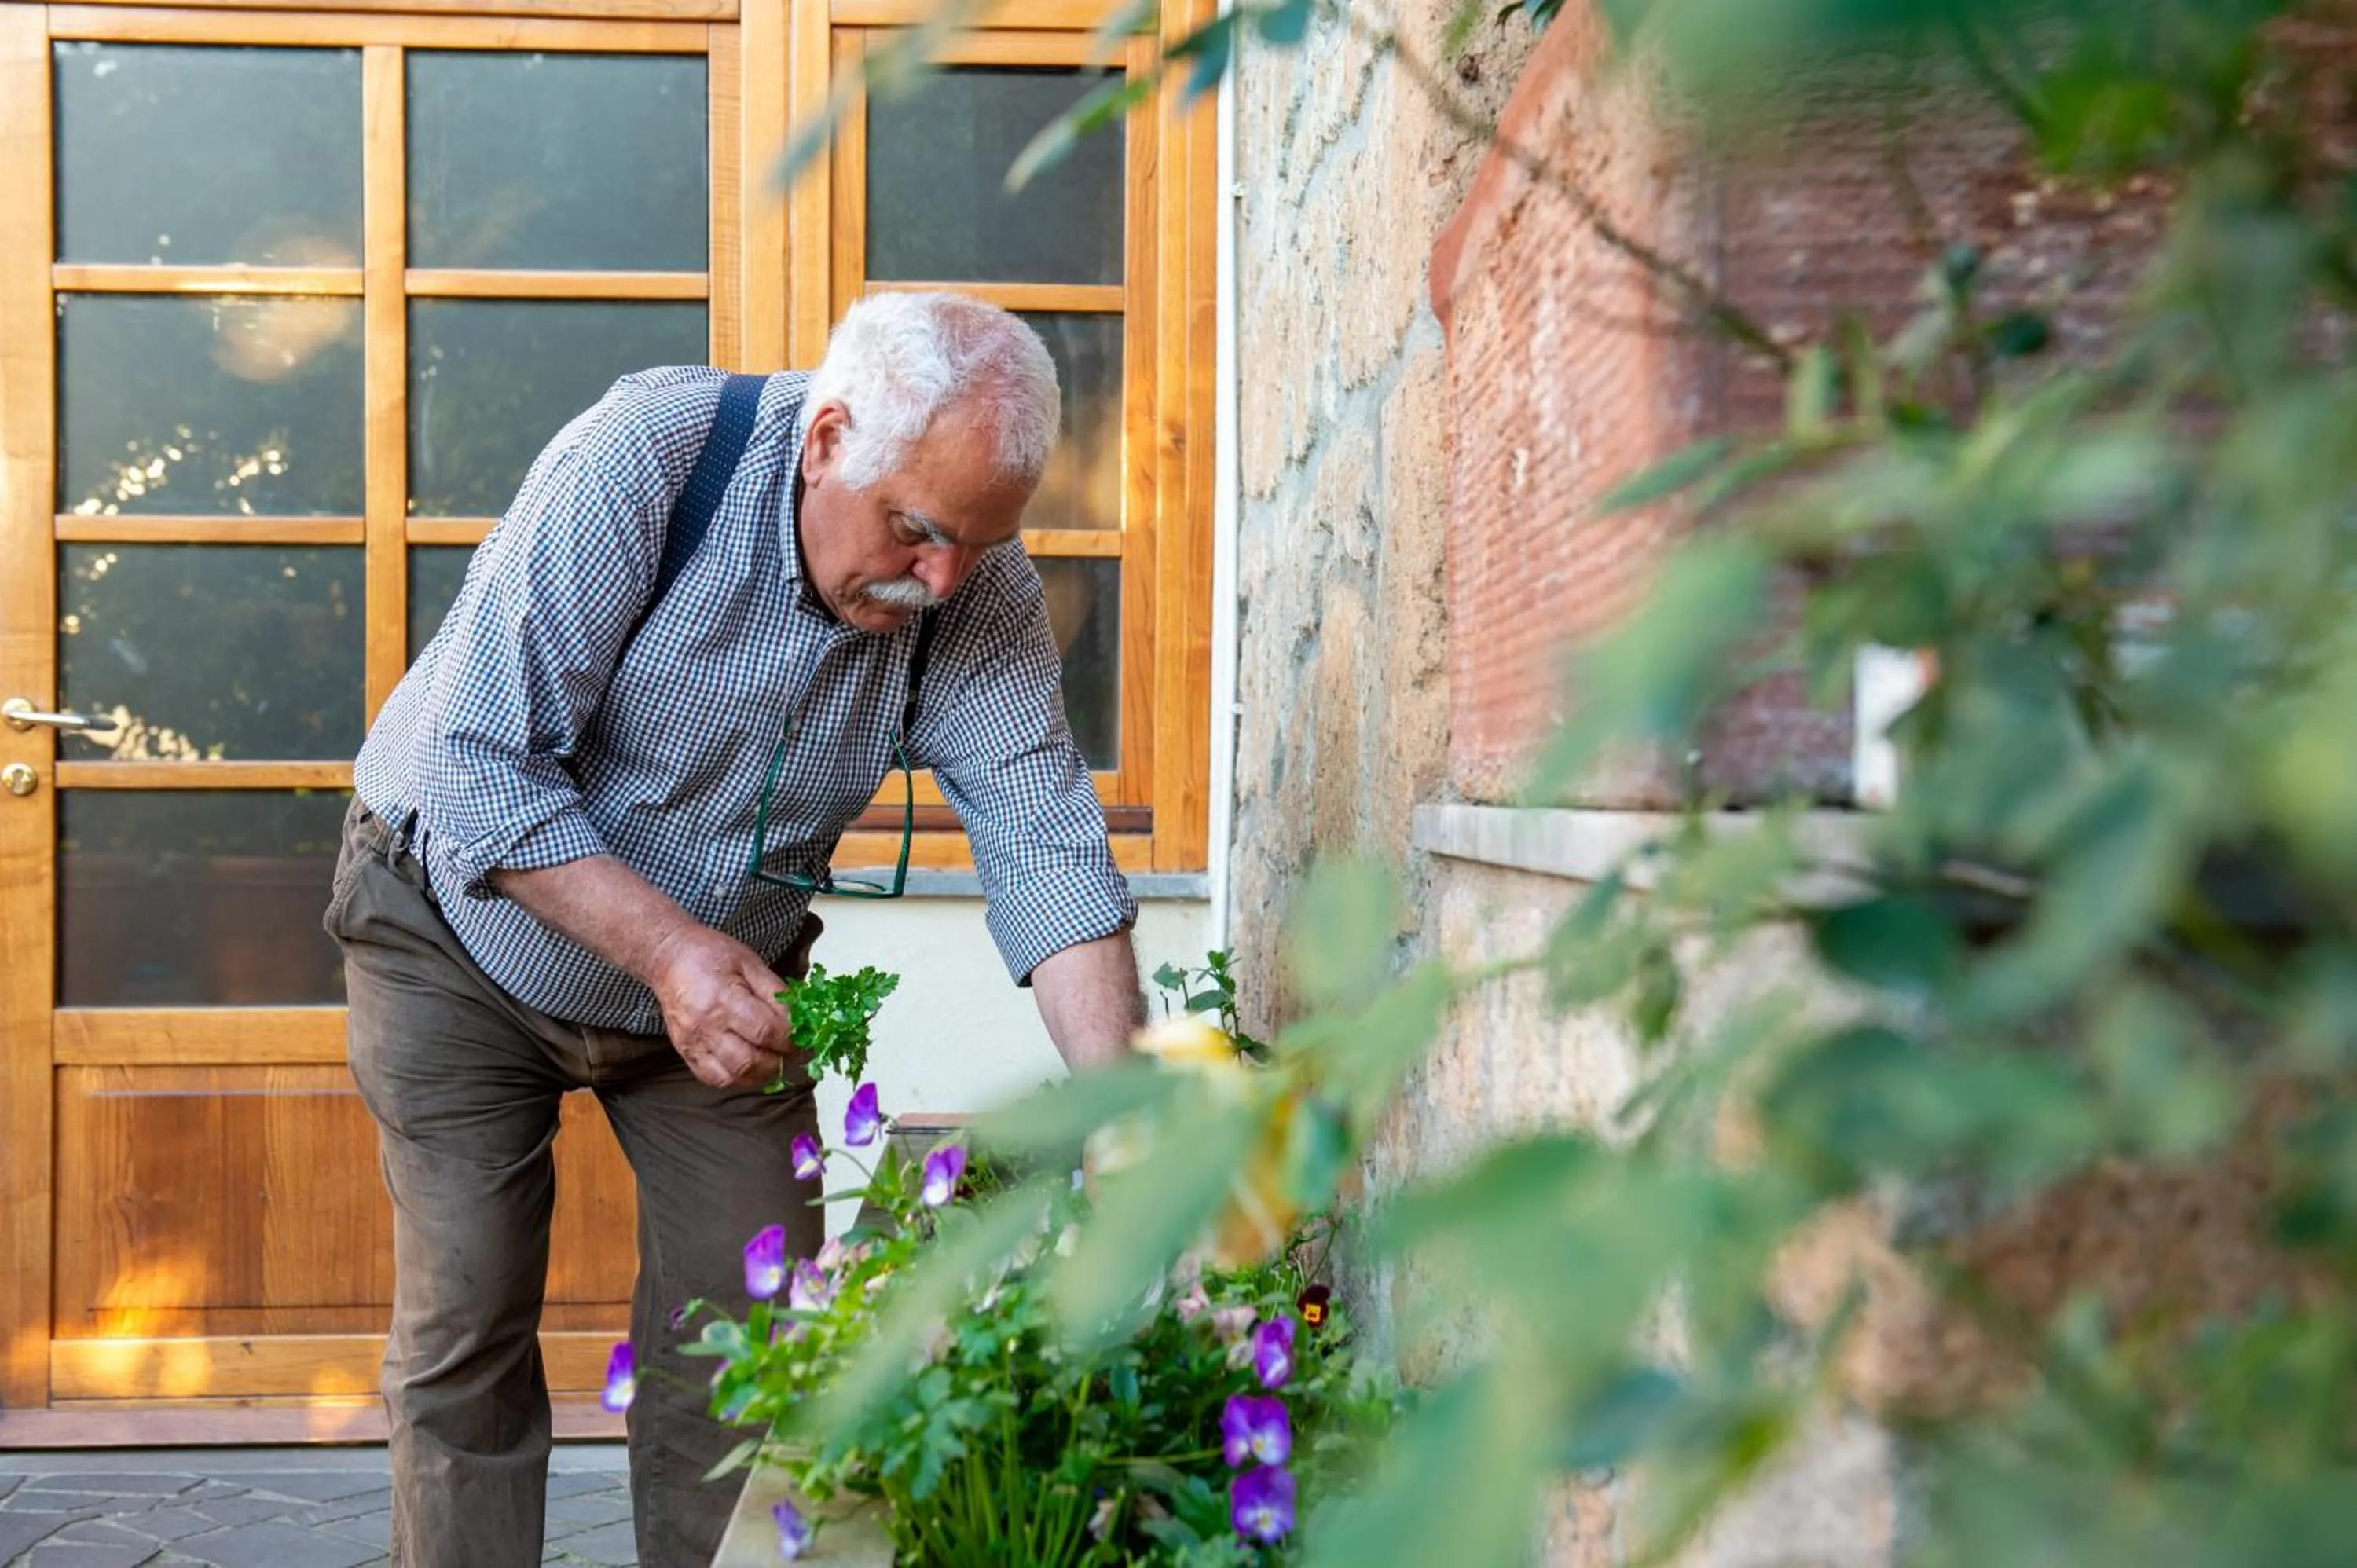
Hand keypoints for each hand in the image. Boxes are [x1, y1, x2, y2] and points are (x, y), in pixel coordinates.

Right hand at [649, 926, 794, 1088]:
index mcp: (723, 999)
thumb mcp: (750, 963)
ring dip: (762, 1075)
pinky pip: (714, 1079)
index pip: (765, 1031)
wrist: (670, 959)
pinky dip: (738, 1079)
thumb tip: (799, 1019)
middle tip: (795, 1053)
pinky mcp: (685, 1053)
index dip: (790, 1040)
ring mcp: (692, 1043)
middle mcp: (705, 1026)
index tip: (804, 1038)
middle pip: (750, 1061)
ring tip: (776, 1061)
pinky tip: (752, 1066)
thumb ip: (775, 992)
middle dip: (780, 1062)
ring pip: (733, 1076)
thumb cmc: (711, 955)